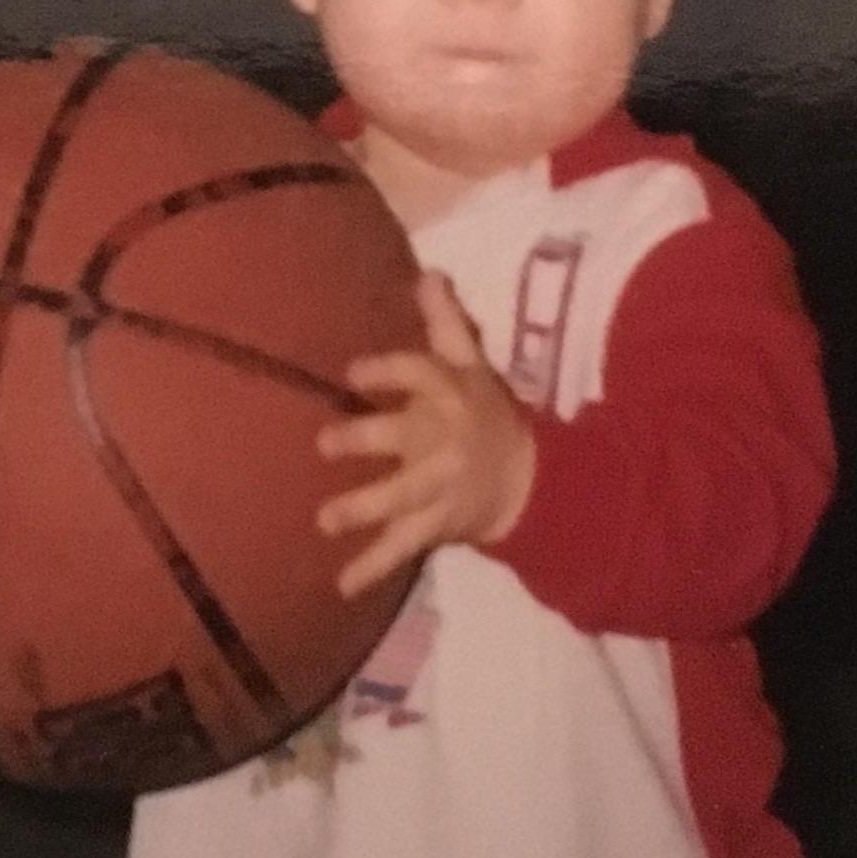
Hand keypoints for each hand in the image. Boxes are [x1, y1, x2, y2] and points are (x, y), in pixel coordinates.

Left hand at [314, 270, 536, 600]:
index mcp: (452, 395)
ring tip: (324, 519)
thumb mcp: (472, 366)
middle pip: (404, 438)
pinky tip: (340, 585)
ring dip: (363, 508)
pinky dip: (373, 568)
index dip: (388, 372)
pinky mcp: (439, 524)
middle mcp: (445, 440)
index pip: (420, 375)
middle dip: (367, 440)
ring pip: (401, 497)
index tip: (353, 372)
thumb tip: (428, 272)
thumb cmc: (490, 414)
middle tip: (324, 443)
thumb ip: (446, 323)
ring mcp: (442, 486)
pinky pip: (403, 547)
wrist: (532, 482)